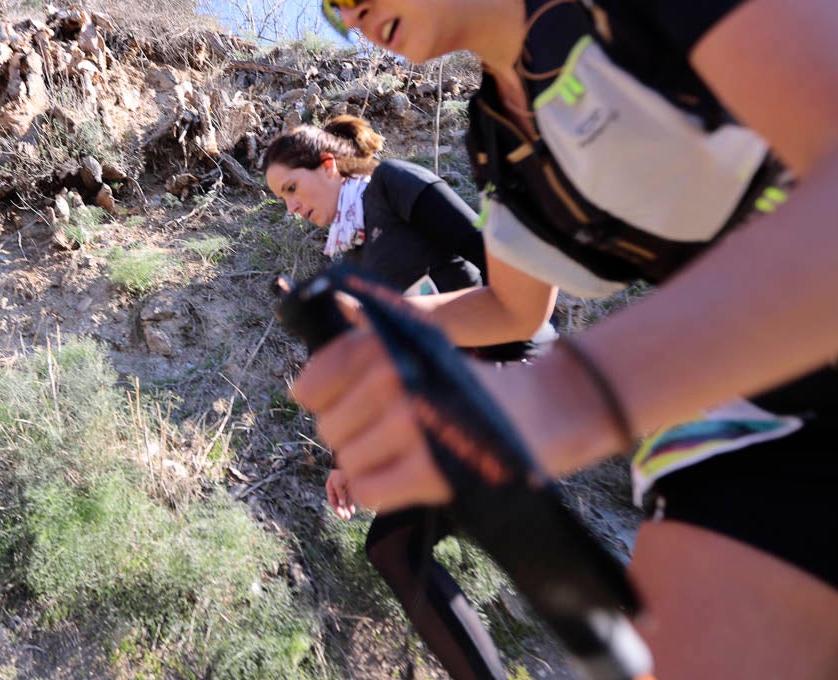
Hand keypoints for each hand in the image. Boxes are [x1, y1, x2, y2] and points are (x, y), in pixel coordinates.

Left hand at [292, 327, 453, 511]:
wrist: (538, 410)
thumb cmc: (460, 385)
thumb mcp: (410, 348)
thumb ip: (358, 360)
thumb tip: (299, 391)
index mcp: (381, 345)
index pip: (312, 386)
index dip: (325, 404)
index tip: (351, 408)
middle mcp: (391, 379)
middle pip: (327, 428)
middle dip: (352, 436)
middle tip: (391, 433)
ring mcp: (408, 424)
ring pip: (346, 462)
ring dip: (370, 466)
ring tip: (406, 453)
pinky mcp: (427, 470)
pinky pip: (366, 491)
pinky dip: (380, 491)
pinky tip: (407, 476)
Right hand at [325, 469, 356, 518]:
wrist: (348, 462)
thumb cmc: (339, 472)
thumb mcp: (337, 483)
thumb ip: (339, 493)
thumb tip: (342, 504)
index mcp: (330, 488)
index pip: (332, 501)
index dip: (336, 509)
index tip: (341, 515)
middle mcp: (336, 490)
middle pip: (338, 503)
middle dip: (342, 510)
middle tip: (346, 518)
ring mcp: (344, 488)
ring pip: (345, 501)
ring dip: (347, 508)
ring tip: (351, 514)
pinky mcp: (351, 487)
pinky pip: (351, 497)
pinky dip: (352, 503)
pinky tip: (353, 508)